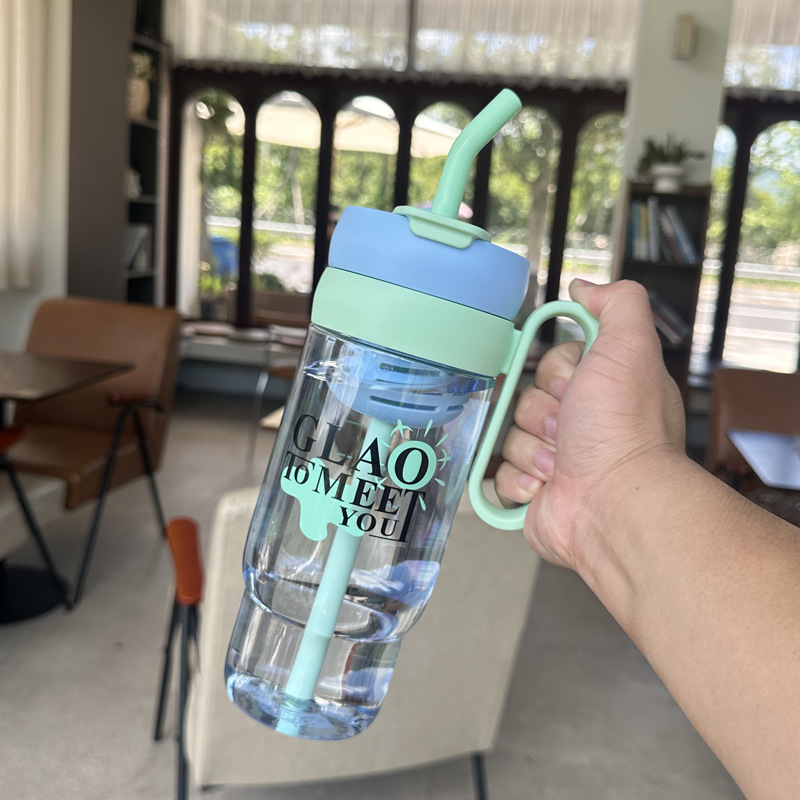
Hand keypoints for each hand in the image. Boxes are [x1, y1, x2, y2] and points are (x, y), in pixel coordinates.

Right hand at [494, 279, 685, 570]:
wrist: (613, 505)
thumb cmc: (624, 429)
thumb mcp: (630, 347)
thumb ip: (617, 303)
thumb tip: (584, 287)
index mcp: (603, 391)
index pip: (553, 363)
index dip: (556, 371)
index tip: (575, 386)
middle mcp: (582, 424)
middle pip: (525, 397)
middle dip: (542, 413)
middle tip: (569, 430)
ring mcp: (555, 460)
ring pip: (509, 435)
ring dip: (532, 449)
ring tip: (561, 465)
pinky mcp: (533, 491)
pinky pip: (499, 473)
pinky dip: (519, 480)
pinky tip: (546, 487)